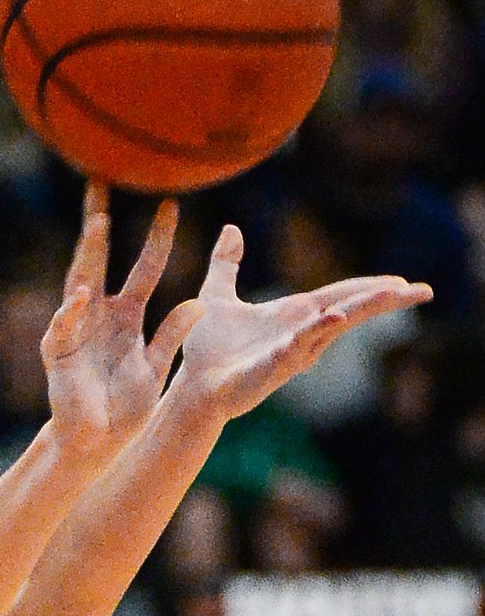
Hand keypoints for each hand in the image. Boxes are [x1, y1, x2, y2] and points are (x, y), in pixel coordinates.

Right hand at [40, 184, 202, 468]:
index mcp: (127, 314)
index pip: (143, 266)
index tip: (171, 204)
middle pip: (98, 257)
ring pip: (80, 281)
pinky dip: (72, 312)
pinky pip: (64, 328)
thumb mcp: (156, 366)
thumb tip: (198, 305)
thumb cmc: (124, 406)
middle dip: (99, 220)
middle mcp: (98, 313)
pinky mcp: (58, 352)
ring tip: (98, 222)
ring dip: (88, 253)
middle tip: (102, 181)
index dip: (157, 238)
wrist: (96, 441)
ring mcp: (75, 328)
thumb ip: (172, 336)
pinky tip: (82, 295)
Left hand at [178, 223, 431, 423]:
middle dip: (386, 299)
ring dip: (363, 310)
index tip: (403, 282)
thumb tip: (232, 230)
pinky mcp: (271, 368)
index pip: (341, 295)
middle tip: (423, 290)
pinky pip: (296, 347)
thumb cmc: (208, 349)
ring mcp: (290, 351)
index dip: (371, 287)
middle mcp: (301, 333)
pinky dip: (316, 332)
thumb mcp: (216, 295)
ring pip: (333, 326)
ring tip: (396, 293)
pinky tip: (333, 320)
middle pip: (350, 309)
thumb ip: (226, 263)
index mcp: (294, 315)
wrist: (192, 386)